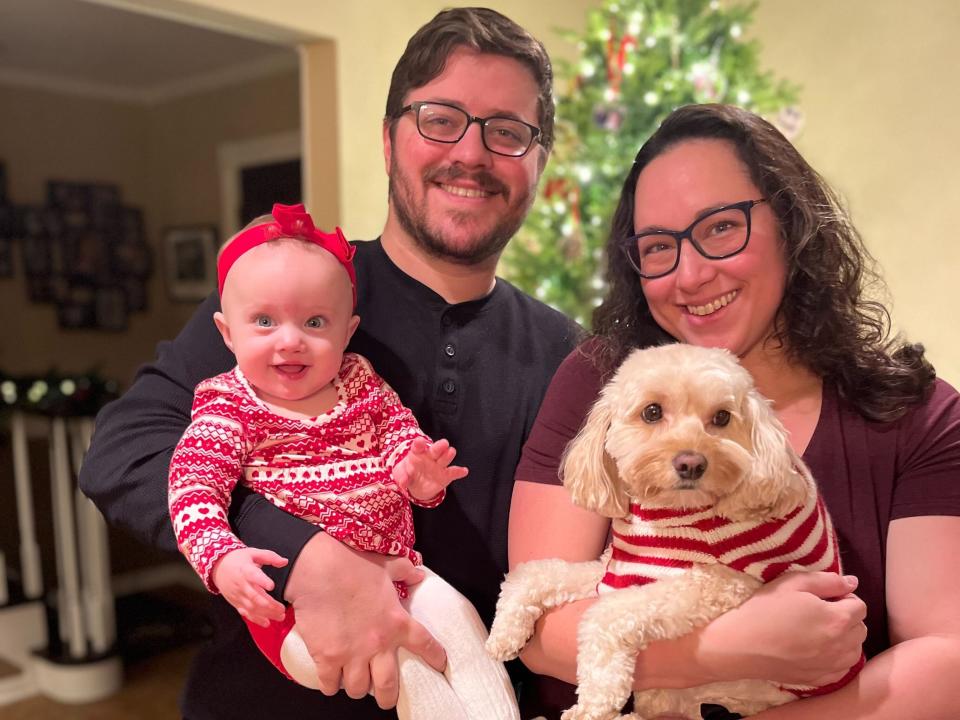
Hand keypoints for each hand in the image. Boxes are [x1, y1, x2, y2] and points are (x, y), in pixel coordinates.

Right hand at [212, 547, 287, 626]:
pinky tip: (267, 623)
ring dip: (266, 614)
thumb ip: (270, 557)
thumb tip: (285, 562)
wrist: (218, 567)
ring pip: (251, 607)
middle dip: (269, 605)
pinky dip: (255, 619)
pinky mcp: (235, 602)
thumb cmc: (238, 559)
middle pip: (255, 597)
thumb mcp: (253, 552)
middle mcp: (241, 584)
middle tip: (282, 609)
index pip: (253, 576)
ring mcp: (238, 595)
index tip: (271, 586)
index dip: (262, 581)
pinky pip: (245, 613)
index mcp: (245, 570)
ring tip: (280, 617)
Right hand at [283, 533, 445, 708]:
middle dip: (387, 696)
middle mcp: (377, 643)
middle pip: (387, 686)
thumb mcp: (385, 565)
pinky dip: (331, 685)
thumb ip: (405, 571)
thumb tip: (419, 572)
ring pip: (358, 689)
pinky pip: (330, 684)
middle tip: (386, 697)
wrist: (318, 568)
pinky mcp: (327, 657)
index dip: (435, 656)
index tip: (439, 664)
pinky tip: (331, 679)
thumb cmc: (352, 563)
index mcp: (396, 621)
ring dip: (358, 687)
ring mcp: (351, 654)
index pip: (425, 644)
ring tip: (355, 681)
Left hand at [392, 437, 467, 501]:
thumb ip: (402, 477)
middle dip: (439, 447)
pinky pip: (453, 472)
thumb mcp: (402, 475)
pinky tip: (464, 471)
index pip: (418, 447)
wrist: (417, 485)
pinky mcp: (446, 475)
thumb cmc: (408, 474)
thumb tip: (403, 483)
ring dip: (448, 455)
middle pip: (435, 450)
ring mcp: (439, 465)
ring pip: (445, 458)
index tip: (419, 441)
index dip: (419, 444)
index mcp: (417, 453)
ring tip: (451, 451)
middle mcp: (430, 456)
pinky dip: (459, 472)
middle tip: (444, 443)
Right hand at [698, 571, 866, 686]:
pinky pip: (842, 669)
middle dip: (847, 617)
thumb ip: (826, 581)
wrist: (740, 645)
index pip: (860, 606)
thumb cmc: (764, 609)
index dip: (844, 597)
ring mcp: (831, 666)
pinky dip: (836, 658)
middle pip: (860, 629)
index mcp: (836, 619)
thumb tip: (852, 582)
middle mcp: (841, 645)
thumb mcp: (792, 583)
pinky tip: (816, 650)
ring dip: (845, 639)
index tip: (824, 597)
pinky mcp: (818, 679)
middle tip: (821, 612)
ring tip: (820, 631)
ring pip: (854, 650)